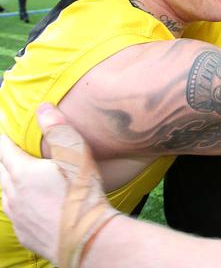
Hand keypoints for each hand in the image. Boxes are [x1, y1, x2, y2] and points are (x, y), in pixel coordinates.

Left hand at [0, 103, 115, 266]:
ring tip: (17, 174)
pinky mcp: (24, 233)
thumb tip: (43, 107)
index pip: (4, 148)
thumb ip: (58, 129)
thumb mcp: (75, 155)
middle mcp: (13, 195)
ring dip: (10, 181)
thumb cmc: (81, 195)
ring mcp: (17, 216)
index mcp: (22, 173)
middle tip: (9, 149)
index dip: (3, 135)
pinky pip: (15, 213)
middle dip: (4, 158)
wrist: (85, 239)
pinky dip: (19, 203)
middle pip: (1, 171)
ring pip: (5, 193)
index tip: (2, 122)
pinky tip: (30, 204)